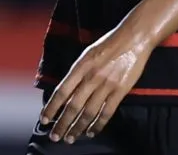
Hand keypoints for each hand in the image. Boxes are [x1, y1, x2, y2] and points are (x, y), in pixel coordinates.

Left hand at [39, 27, 152, 142]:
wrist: (133, 39)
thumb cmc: (108, 44)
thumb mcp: (87, 54)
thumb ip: (77, 73)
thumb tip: (66, 92)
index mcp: (80, 67)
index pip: (61, 92)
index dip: (52, 107)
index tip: (44, 120)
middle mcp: (91, 77)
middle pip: (73, 106)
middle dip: (62, 124)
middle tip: (55, 137)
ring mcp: (106, 85)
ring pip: (88, 112)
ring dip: (78, 128)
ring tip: (70, 138)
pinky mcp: (120, 91)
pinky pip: (107, 112)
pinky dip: (98, 124)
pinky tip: (91, 132)